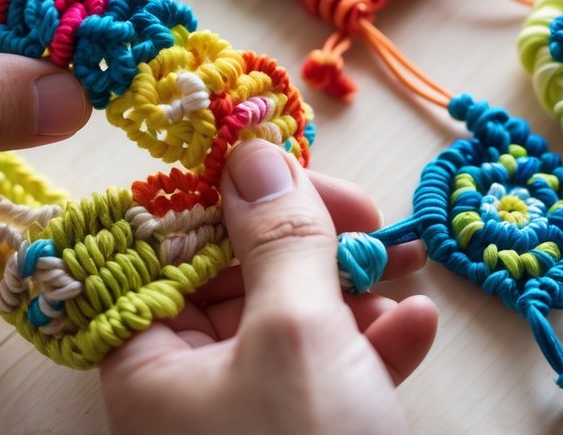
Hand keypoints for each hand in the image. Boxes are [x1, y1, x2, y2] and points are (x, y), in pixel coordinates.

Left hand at [101, 140, 437, 434]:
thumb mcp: (298, 334)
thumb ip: (277, 236)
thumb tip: (252, 153)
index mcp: (145, 360)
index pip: (166, 243)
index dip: (228, 196)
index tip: (286, 165)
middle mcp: (183, 387)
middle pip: (236, 275)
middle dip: (309, 241)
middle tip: (369, 217)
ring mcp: (242, 418)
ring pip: (289, 318)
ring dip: (351, 284)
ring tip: (407, 264)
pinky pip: (326, 373)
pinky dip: (369, 343)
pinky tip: (417, 325)